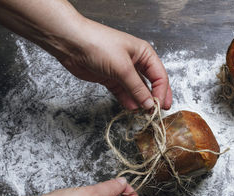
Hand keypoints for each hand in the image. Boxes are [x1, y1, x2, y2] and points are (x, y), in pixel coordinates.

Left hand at [58, 18, 172, 110]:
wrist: (71, 43)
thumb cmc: (98, 45)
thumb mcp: (123, 68)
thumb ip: (137, 88)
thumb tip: (150, 103)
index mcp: (144, 54)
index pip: (160, 76)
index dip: (162, 92)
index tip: (159, 106)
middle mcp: (136, 62)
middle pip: (151, 84)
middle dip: (155, 97)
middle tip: (158, 112)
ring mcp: (123, 72)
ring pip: (137, 90)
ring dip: (140, 101)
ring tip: (144, 113)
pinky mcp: (111, 79)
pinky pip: (123, 93)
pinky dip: (127, 101)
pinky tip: (131, 108)